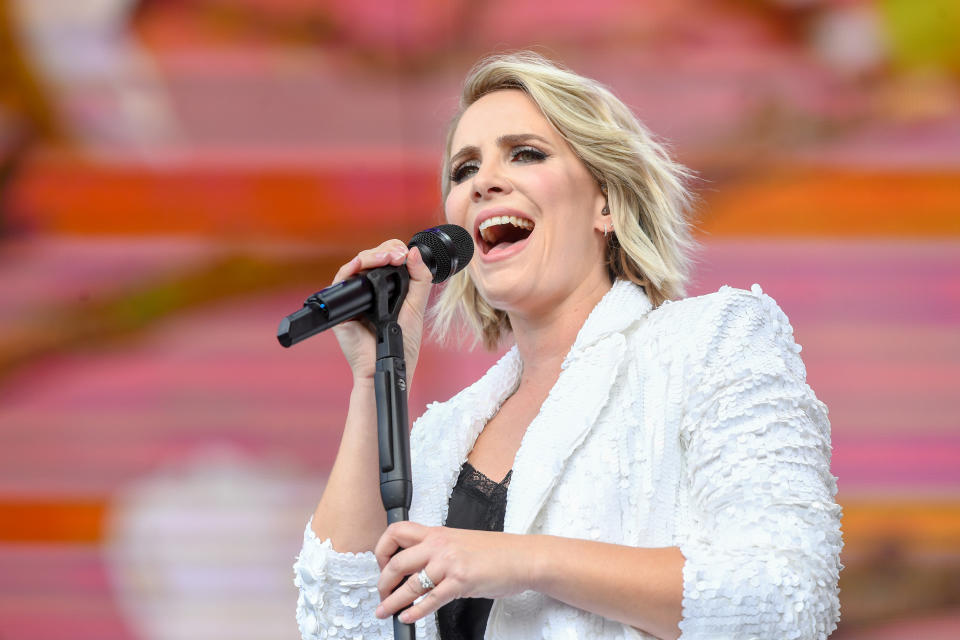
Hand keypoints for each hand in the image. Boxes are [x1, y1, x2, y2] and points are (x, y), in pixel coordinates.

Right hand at [330, 239, 433, 383]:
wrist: (390, 364)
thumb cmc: (402, 343)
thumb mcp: (416, 306)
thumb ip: (420, 280)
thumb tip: (415, 252)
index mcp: (387, 289)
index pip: (387, 259)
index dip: (394, 250)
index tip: (405, 253)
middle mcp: (369, 290)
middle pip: (372, 257)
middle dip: (385, 250)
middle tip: (398, 255)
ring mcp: (355, 297)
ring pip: (356, 264)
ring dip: (371, 256)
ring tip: (388, 258)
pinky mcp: (341, 306)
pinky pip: (340, 281)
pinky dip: (350, 268)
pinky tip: (361, 264)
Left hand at [373, 522, 534, 623]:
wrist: (524, 558)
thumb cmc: (497, 552)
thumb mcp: (461, 541)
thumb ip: (438, 550)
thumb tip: (417, 568)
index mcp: (438, 532)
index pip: (396, 531)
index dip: (382, 550)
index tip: (381, 565)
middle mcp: (440, 544)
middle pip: (396, 561)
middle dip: (382, 582)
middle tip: (381, 595)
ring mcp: (449, 563)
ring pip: (410, 584)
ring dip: (393, 602)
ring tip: (385, 612)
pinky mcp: (461, 581)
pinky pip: (430, 599)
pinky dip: (415, 611)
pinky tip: (408, 617)